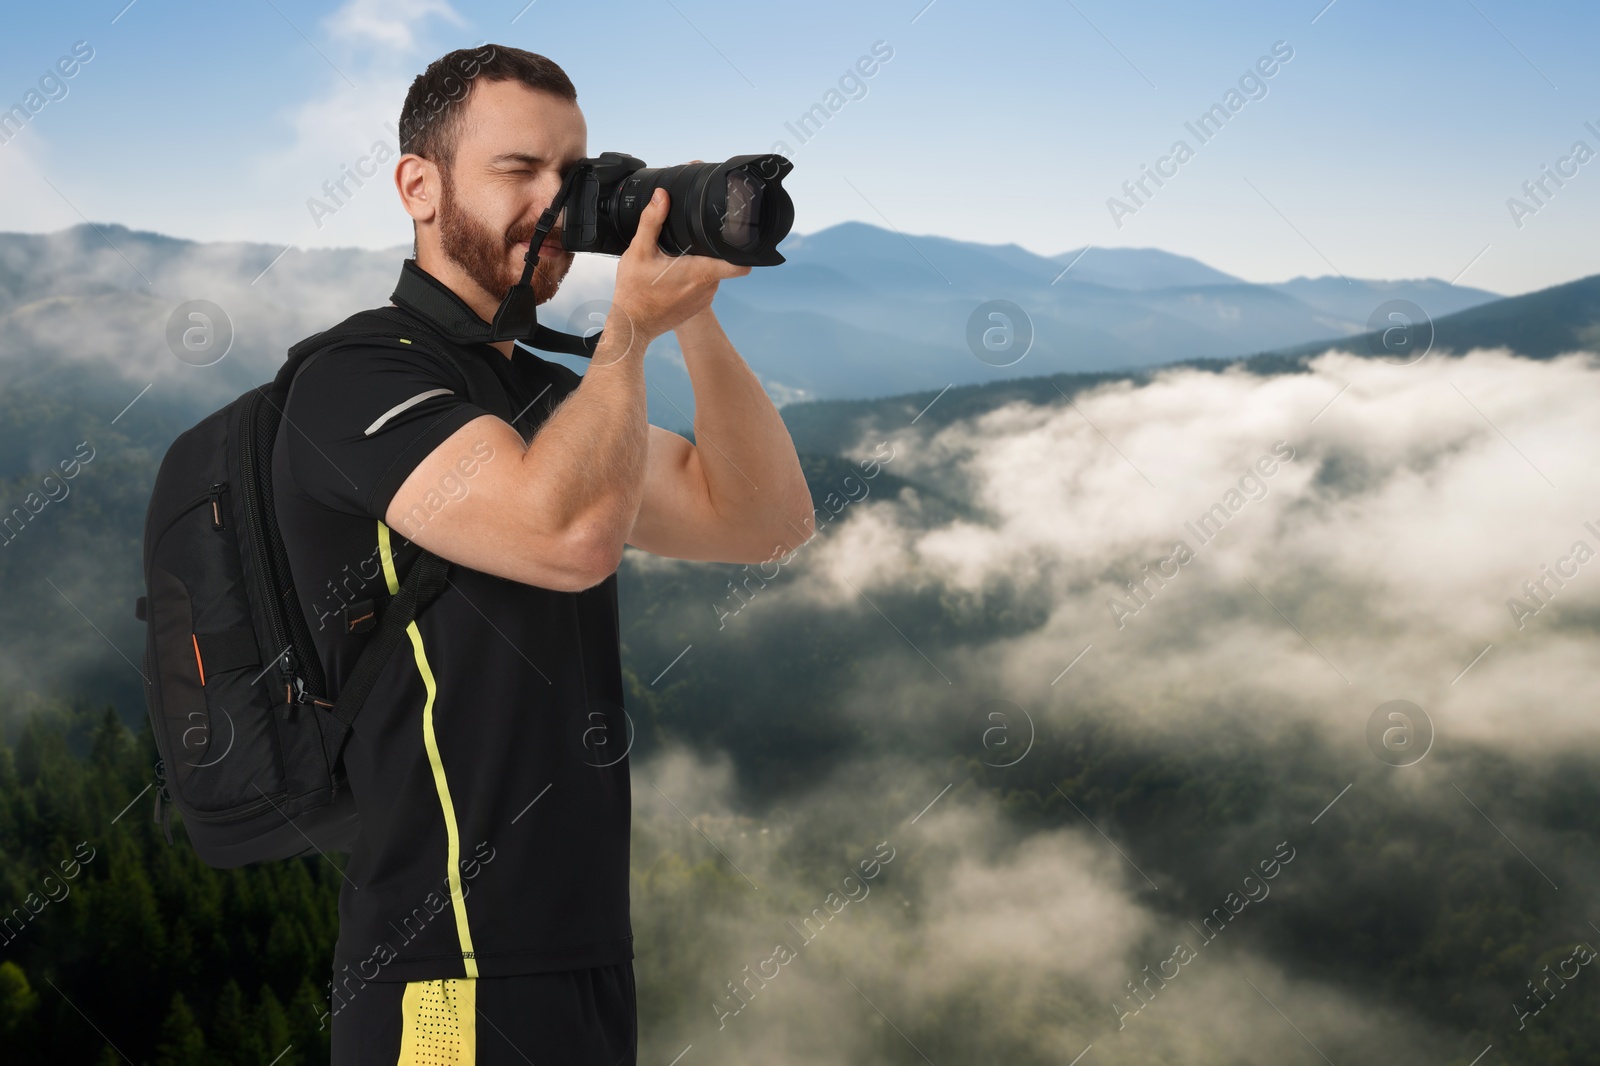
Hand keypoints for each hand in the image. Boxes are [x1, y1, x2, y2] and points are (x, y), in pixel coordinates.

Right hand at [611, 184, 749, 343]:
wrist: (632, 326)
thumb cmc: (635, 292)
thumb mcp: (639, 250)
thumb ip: (652, 221)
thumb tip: (662, 196)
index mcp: (700, 271)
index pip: (740, 263)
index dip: (744, 248)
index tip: (739, 237)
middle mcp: (708, 287)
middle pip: (721, 260)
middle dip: (709, 249)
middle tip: (687, 245)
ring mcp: (704, 299)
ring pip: (712, 272)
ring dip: (700, 264)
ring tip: (677, 262)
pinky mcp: (697, 307)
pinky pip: (703, 286)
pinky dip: (693, 279)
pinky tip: (674, 277)